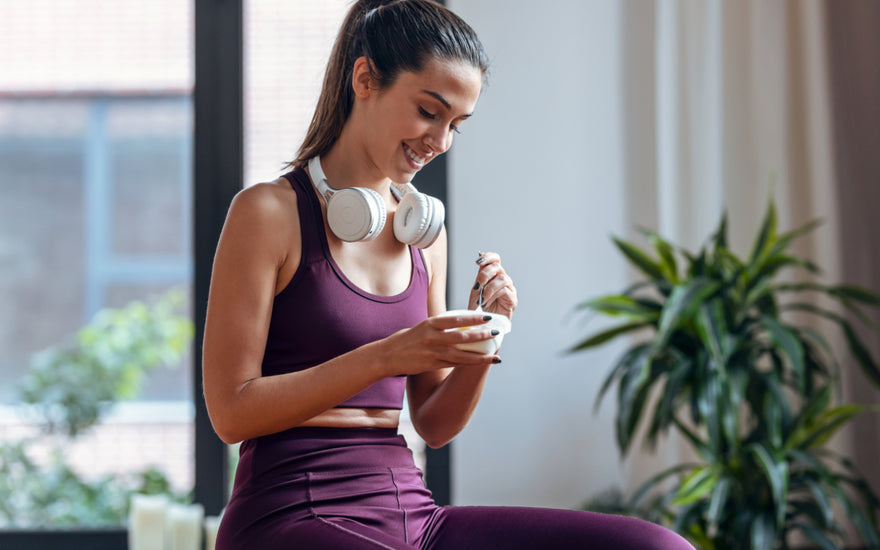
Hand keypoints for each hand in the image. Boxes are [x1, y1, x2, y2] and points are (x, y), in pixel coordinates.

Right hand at [381, 312, 501, 376]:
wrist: (386, 356)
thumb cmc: (405, 340)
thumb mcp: (421, 327)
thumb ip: (438, 326)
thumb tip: (458, 323)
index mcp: (430, 323)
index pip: (456, 319)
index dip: (473, 318)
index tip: (487, 316)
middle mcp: (432, 337)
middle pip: (462, 336)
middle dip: (481, 335)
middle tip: (496, 333)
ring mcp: (432, 352)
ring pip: (461, 354)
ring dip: (480, 355)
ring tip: (495, 355)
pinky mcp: (431, 365)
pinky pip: (454, 364)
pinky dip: (469, 364)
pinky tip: (480, 363)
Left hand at [468, 252, 516, 318]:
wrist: (483, 324)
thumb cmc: (480, 308)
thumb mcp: (476, 289)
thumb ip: (479, 274)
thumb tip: (480, 254)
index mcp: (493, 275)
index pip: (495, 259)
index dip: (489, 257)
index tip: (478, 261)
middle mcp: (503, 279)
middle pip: (497, 267)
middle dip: (485, 275)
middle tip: (477, 287)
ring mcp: (509, 288)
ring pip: (502, 279)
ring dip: (489, 288)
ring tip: (481, 299)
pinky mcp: (513, 299)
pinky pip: (504, 291)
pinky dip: (493, 296)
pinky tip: (486, 303)